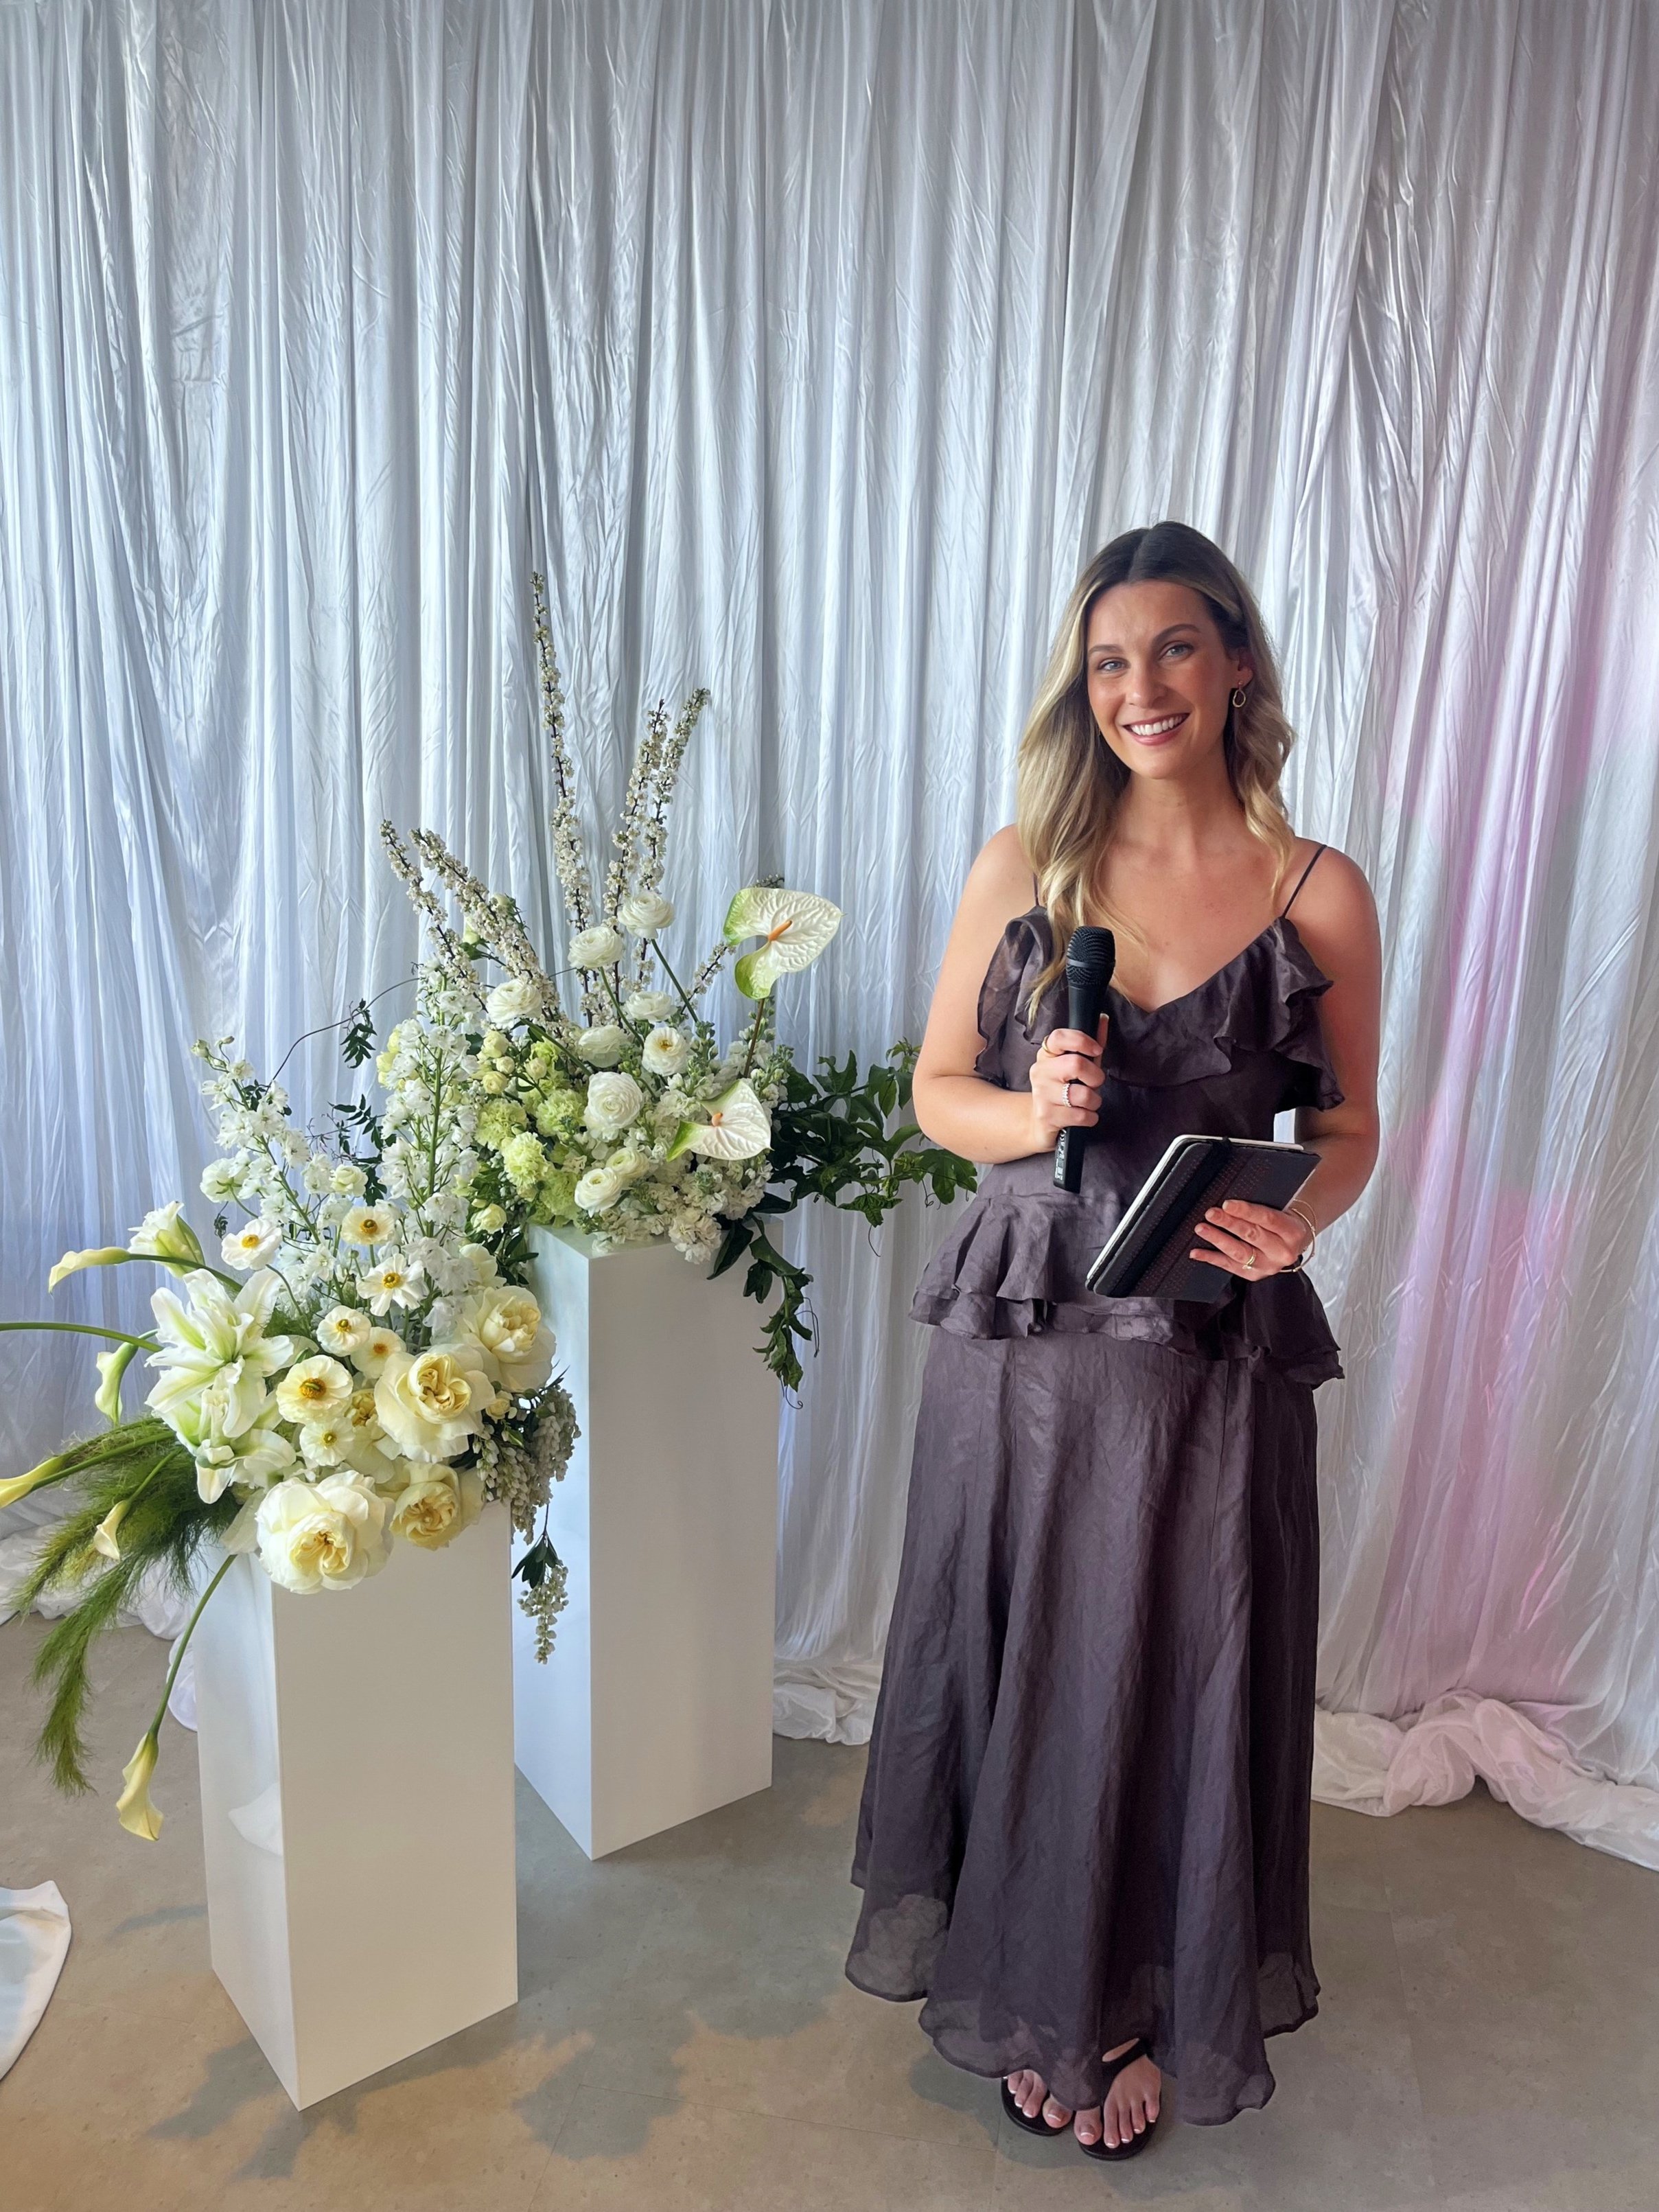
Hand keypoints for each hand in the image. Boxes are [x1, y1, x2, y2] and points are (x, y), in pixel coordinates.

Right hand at [1026, 1016, 1107, 1149]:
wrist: (1040, 1122)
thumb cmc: (1064, 1090)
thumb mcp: (1076, 1067)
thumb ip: (1090, 1046)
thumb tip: (1103, 1019)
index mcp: (1046, 1055)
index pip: (1059, 1037)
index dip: (1082, 1040)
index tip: (1096, 1050)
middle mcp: (1040, 1072)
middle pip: (1076, 1064)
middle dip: (1095, 1077)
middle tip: (1094, 1084)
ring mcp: (1041, 1094)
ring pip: (1083, 1094)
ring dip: (1095, 1101)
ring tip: (1087, 1103)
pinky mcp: (1047, 1116)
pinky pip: (1082, 1115)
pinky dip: (1090, 1118)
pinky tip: (1083, 1116)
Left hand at [1189, 1198, 1312, 1278]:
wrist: (1293, 1244)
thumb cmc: (1283, 1222)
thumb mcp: (1282, 1211)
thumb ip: (1260, 1208)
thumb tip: (1229, 1202)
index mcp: (1292, 1232)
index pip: (1267, 1219)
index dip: (1246, 1211)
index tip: (1227, 1204)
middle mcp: (1282, 1252)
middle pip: (1252, 1235)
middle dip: (1228, 1223)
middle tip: (1211, 1214)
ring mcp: (1268, 1266)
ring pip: (1239, 1252)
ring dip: (1218, 1240)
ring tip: (1202, 1229)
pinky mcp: (1253, 1275)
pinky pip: (1229, 1266)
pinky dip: (1211, 1258)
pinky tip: (1197, 1252)